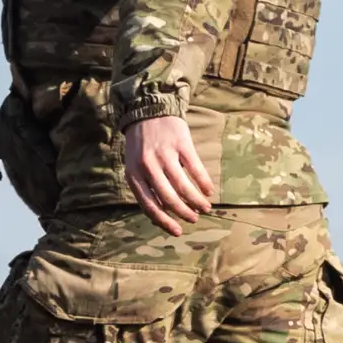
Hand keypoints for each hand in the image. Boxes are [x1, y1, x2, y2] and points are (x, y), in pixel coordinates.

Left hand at [123, 113, 215, 234]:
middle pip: (169, 198)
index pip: (150, 205)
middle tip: (194, 219)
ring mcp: (165, 155)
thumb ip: (145, 188)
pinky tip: (208, 191)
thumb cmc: (141, 144)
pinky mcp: (181, 144)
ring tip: (204, 208)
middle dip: (184, 212)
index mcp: (134, 175)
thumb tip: (161, 216)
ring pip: (184, 186)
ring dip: (196, 201)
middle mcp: (148, 166)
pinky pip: (196, 169)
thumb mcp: (134, 166)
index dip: (165, 221)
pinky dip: (204, 183)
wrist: (148, 110)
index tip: (178, 231)